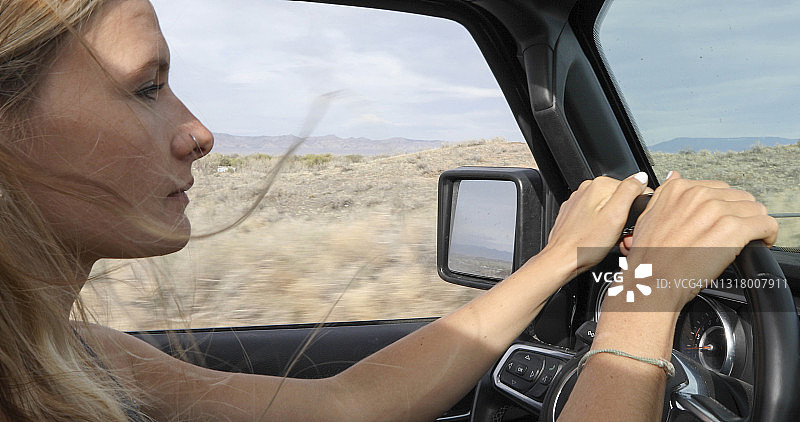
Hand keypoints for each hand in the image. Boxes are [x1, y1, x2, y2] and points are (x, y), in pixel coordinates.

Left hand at [542, 172, 649, 274]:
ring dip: (615, 224)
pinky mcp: (574, 214)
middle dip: (625, 218)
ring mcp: (578, 202)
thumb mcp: (616, 216)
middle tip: (623, 236)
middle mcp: (586, 190)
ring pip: (608, 209)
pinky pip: (596, 217)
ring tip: (612, 239)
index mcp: (598, 185)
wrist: (562, 260)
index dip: (638, 208)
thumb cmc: (585, 244)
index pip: (633, 189)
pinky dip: (602, 227)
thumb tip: (641, 177)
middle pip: (619, 200)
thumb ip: (629, 192)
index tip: (634, 224)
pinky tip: (600, 238)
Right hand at [621, 171, 777, 310]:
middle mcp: (698, 195)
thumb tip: (675, 175)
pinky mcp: (734, 228)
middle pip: (738, 197)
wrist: (653, 277)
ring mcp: (717, 210)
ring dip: (754, 224)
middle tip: (734, 234)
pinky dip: (768, 234)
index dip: (723, 207)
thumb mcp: (648, 216)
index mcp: (679, 190)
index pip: (718, 189)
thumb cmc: (650, 255)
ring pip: (755, 208)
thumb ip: (665, 193)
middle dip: (740, 214)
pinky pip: (766, 223)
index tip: (721, 221)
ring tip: (748, 239)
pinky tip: (761, 242)